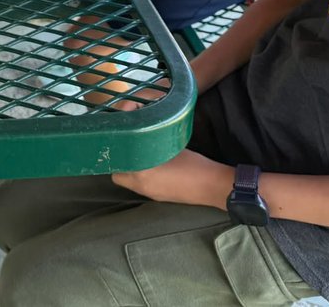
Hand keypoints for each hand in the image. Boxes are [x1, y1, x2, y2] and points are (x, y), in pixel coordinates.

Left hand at [112, 149, 231, 206]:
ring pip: (129, 183)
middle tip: (128, 148)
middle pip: (118, 177)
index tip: (120, 142)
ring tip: (141, 156)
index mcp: (141, 173)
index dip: (116, 154)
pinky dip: (142, 177)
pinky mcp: (159, 198)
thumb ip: (149, 141)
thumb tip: (139, 131)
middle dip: (121, 163)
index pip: (115, 166)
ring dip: (132, 170)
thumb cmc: (193, 164)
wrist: (213, 186)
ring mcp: (150, 195)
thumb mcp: (168, 145)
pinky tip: (153, 166)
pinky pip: (142, 187)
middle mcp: (141, 187)